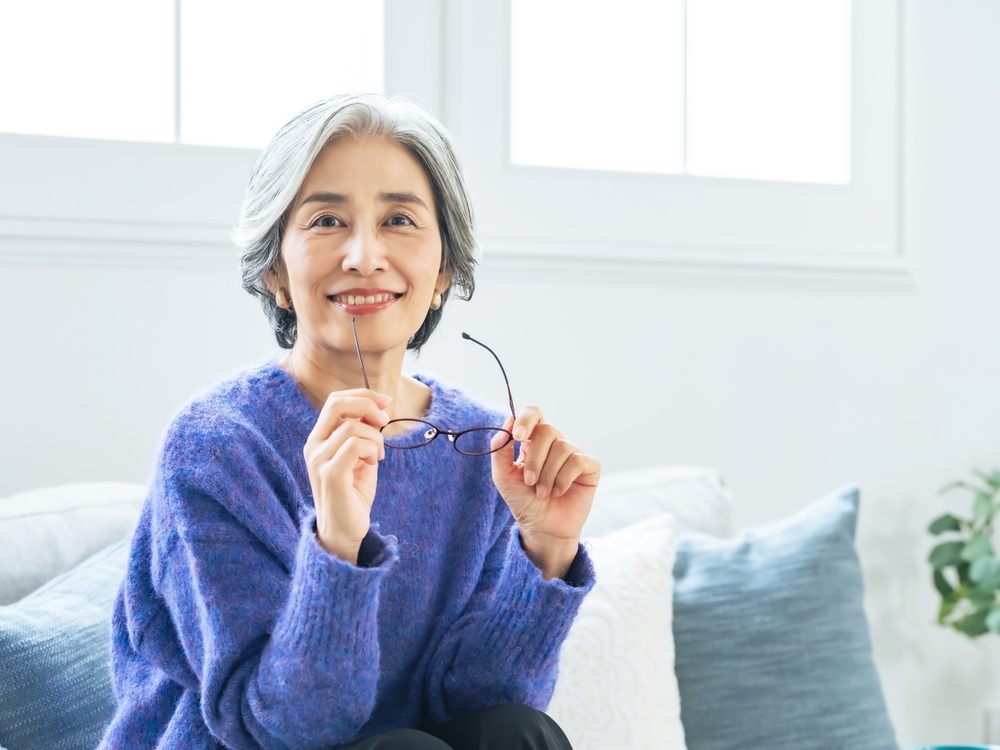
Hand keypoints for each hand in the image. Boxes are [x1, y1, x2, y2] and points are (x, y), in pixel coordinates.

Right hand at [303, 388, 390, 563]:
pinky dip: (372, 450)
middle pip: (337, 404)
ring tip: (378, 456)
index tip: (385, 401)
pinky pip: (355, 446)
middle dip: (367, 405)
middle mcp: (314, 446)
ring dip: (375, 438)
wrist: (345, 530)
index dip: (363, 395)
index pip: (336, 401)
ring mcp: (319, 460)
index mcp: (319, 438)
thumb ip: (364, 434)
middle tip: (384, 420)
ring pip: (352, 427)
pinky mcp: (330, 474)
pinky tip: (374, 462)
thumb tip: (377, 410)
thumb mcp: (361, 456)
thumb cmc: (353, 493)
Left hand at [490, 406, 599, 579]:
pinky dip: (564, 479)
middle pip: (548, 430)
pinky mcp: (589, 467)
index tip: (517, 437)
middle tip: (530, 482)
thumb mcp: (503, 477)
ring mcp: (574, 453)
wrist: (542, 528)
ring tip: (542, 492)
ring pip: (562, 447)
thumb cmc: (523, 501)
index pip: (534, 413)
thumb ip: (500, 450)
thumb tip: (507, 421)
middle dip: (535, 459)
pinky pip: (578, 460)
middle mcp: (555, 443)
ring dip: (548, 474)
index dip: (527, 419)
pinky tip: (559, 492)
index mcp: (533, 441)